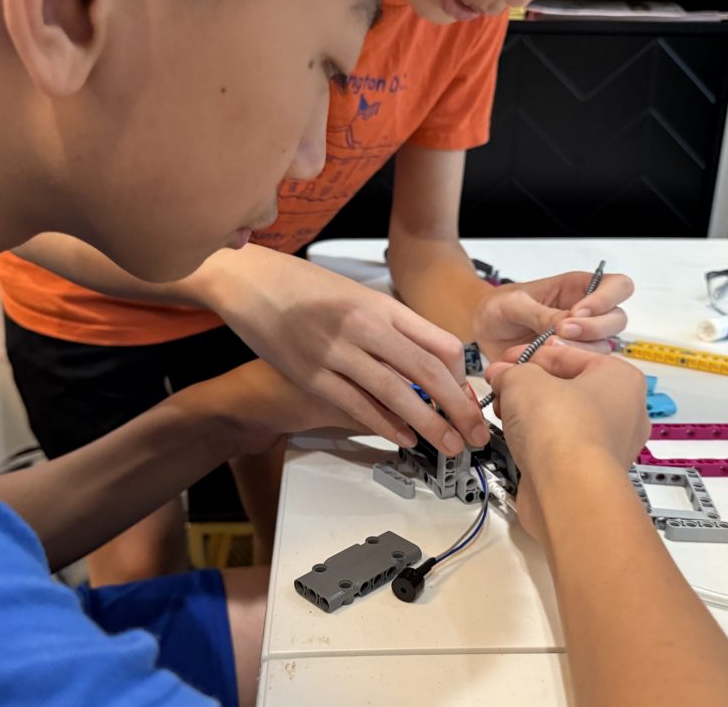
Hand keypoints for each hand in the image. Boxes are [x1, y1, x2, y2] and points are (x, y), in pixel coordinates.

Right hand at [194, 245, 488, 454]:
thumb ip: (394, 326)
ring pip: (397, 394)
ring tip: (448, 443)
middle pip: (427, 372)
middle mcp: (365, 326)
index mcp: (382, 306)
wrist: (252, 282)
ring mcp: (337, 351)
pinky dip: (384, 424)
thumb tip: (430, 360)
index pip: (440, 343)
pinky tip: (403, 437)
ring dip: (429, 424)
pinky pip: (356, 405)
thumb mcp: (359, 296)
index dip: (461, 378)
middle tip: (475, 432)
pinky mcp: (311, 374)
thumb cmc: (305, 288)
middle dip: (458, 408)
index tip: (470, 399)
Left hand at [471, 271, 633, 359]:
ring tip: (547, 348)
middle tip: (561, 332)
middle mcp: (586, 314)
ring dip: (579, 350)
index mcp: (578, 289)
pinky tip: (543, 362)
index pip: (617, 286)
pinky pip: (582, 368)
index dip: (606, 299)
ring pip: (604, 347)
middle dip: (593, 328)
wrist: (482, 329)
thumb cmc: (498, 306)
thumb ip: (541, 313)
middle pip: (617, 320)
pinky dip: (565, 368)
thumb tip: (567, 324)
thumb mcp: (514, 303)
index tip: (578, 311)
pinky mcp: (570, 362)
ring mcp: (580, 340)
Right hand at [485, 346, 649, 540]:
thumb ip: (511, 372)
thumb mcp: (524, 379)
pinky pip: (561, 447)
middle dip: (528, 386)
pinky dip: (538, 441)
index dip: (529, 356)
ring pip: (563, 419)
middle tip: (501, 386)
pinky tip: (517, 440)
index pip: (567, 355)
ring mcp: (610, 446)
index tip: (505, 362)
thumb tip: (502, 375)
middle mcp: (625, 412)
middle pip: (566, 388)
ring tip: (504, 412)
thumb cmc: (560, 426)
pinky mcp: (591, 473)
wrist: (565, 488)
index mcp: (621, 378)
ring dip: (530, 414)